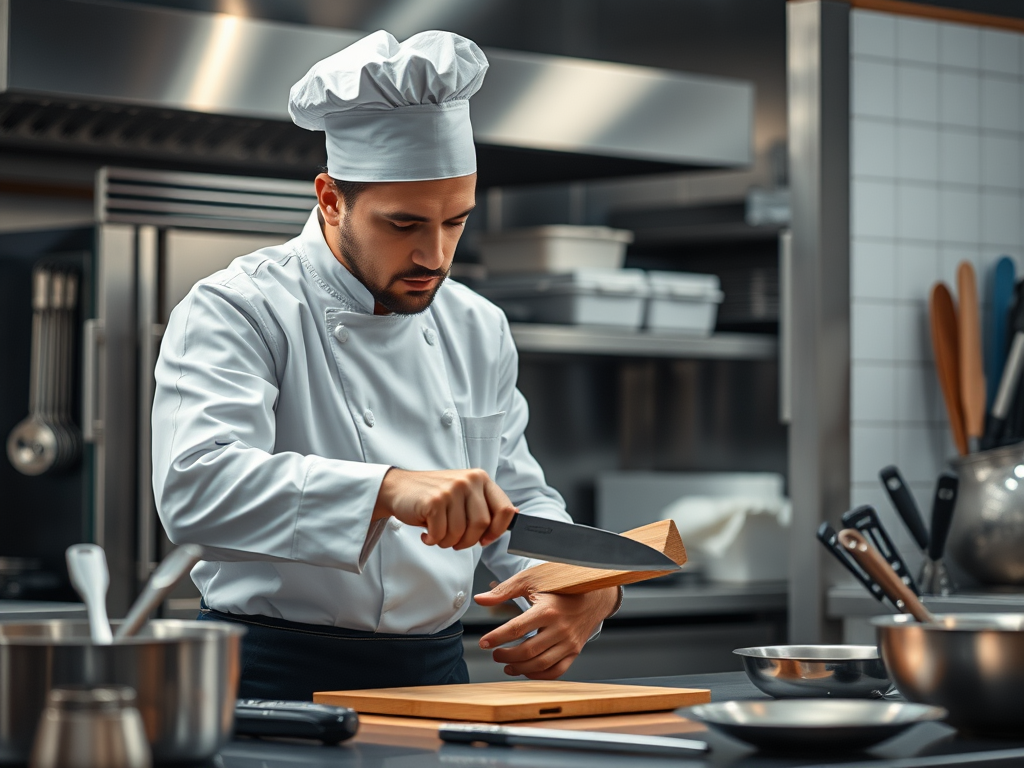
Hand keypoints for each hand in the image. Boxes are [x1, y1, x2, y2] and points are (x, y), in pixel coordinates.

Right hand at [373, 468, 516, 549]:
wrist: (398, 488)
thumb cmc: (433, 495)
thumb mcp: (464, 494)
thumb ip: (486, 504)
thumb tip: (514, 515)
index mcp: (480, 479)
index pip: (505, 509)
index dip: (497, 530)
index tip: (485, 539)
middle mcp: (468, 481)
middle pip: (482, 525)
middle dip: (468, 541)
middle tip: (455, 540)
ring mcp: (451, 490)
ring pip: (461, 533)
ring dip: (448, 542)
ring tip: (438, 533)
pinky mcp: (434, 501)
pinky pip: (442, 534)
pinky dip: (433, 540)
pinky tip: (427, 533)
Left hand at [473, 574, 619, 679]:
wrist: (594, 592)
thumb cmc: (561, 583)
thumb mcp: (531, 579)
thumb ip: (504, 590)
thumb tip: (480, 599)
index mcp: (547, 610)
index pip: (516, 629)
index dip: (496, 637)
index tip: (484, 642)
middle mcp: (560, 628)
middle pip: (527, 651)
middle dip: (506, 655)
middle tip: (494, 653)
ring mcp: (569, 642)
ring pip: (541, 664)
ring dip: (519, 668)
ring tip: (506, 665)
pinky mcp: (575, 650)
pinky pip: (557, 671)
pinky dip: (539, 675)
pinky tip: (526, 670)